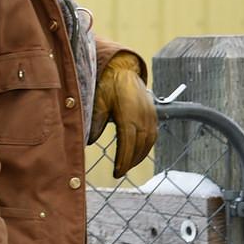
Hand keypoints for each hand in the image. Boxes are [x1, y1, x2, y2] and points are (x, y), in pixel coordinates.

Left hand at [90, 53, 156, 177]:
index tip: (117, 173)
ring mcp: (150, 116)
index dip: (123, 161)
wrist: (123, 70)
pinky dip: (146, 147)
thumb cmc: (109, 85)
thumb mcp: (98, 102)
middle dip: (130, 162)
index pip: (128, 144)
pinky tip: (138, 152)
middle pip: (139, 146)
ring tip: (128, 165)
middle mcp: (143, 117)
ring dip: (139, 156)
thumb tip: (90, 141)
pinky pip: (153, 135)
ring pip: (148, 142)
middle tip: (120, 172)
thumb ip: (96, 122)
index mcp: (129, 115)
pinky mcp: (153, 114)